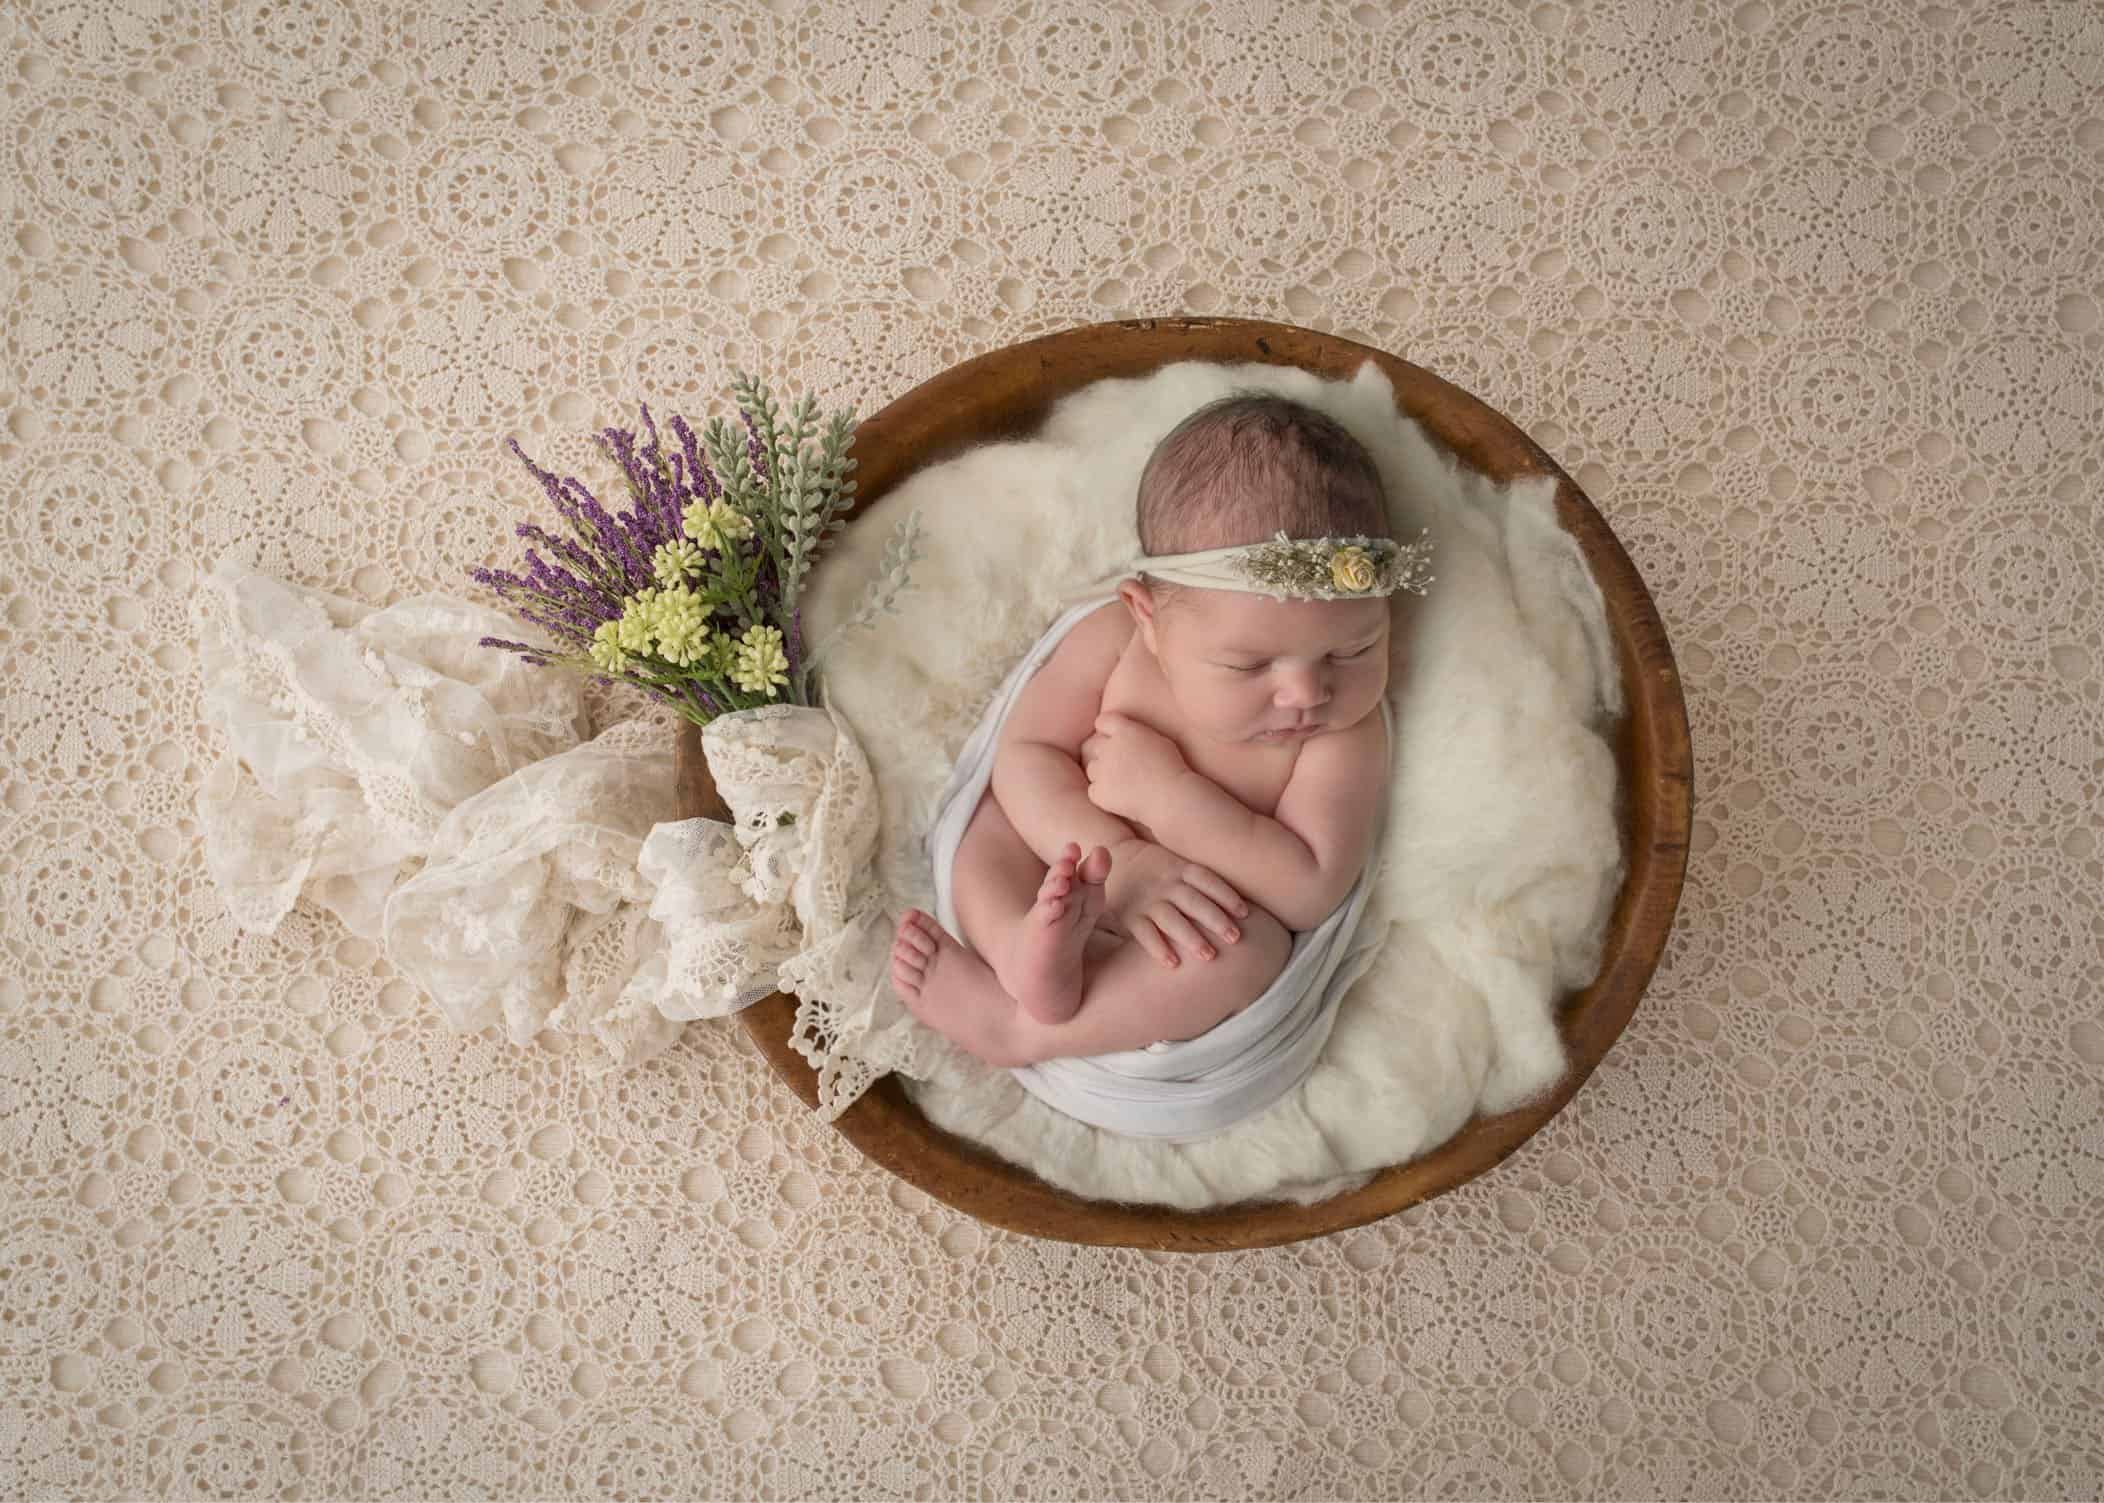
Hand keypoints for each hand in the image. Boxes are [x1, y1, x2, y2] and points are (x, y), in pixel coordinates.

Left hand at [1079, 711, 1188, 821]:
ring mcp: (1102, 771)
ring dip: (1103, 774)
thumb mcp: (1158, 741)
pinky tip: (1121, 797)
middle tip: (1123, 767)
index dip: (1106, 729)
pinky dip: (1104, 794)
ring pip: (1092, 768)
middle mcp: (1109, 748)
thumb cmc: (1171, 769)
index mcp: (1125, 731)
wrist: (1170, 797)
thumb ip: (1136, 734)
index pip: (1103, 721)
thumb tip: (1125, 733)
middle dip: (1106, 754)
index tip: (1111, 737)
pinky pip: (1094, 790)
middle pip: (1096, 746)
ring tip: (1124, 783)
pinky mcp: (1099, 791)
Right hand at [1103, 838, 1248, 969]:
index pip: (1207, 880)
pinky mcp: (1130, 916)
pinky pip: (1144, 933)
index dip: (1226, 895)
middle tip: (1235, 938)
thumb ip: (1203, 880)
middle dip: (1215, 920)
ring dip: (1191, 937)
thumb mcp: (1179, 863)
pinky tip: (1173, 963)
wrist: (1118, 859)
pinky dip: (1158, 948)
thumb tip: (1245, 902)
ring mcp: (1147, 900)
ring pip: (1171, 919)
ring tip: (1209, 956)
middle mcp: (1165, 884)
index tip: (1245, 913)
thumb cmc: (1160, 867)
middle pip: (1193, 901)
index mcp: (1180, 869)